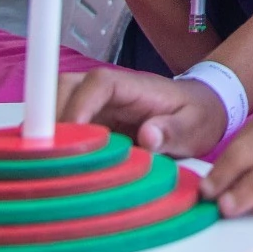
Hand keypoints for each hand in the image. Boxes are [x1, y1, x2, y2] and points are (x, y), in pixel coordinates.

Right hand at [57, 68, 227, 157]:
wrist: (202, 110)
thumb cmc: (198, 115)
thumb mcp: (195, 126)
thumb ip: (174, 131)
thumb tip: (149, 136)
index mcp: (133, 85)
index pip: (97, 85)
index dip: (79, 107)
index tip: (70, 137)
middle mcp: (108, 91)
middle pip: (66, 89)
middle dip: (52, 119)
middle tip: (52, 157)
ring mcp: (97, 105)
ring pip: (58, 105)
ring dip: (50, 132)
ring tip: (52, 164)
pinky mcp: (92, 121)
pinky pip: (65, 126)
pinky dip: (56, 143)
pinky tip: (59, 167)